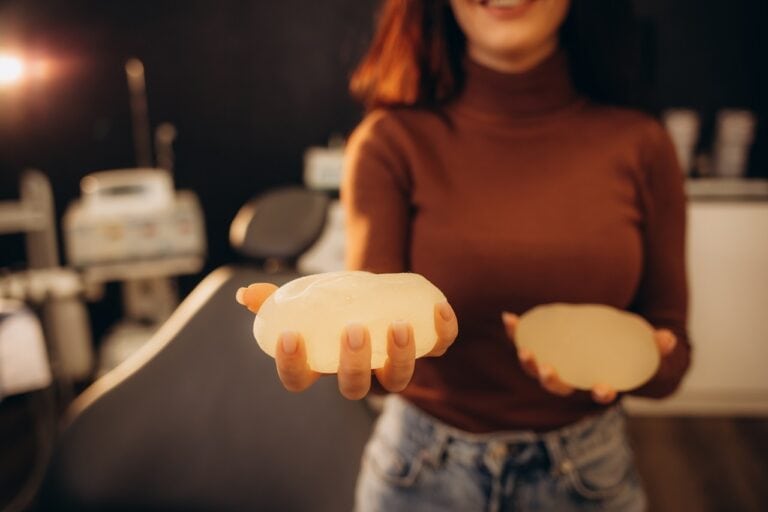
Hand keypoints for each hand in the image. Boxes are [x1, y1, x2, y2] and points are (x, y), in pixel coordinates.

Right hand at [236, 283, 457, 399]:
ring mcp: (394, 365)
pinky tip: (439, 308)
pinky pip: (440, 347)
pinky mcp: (427, 346)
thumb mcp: (303, 302)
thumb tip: (246, 296)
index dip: (292, 365)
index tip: (289, 336)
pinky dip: (443, 331)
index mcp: (324, 365)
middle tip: (353, 331)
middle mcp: (361, 374)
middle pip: (355, 387)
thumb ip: (275, 300)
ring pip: (399, 379)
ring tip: (397, 324)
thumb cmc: (332, 307)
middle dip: (354, 364)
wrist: (375, 296)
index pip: (300, 379)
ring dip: (401, 355)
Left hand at [501, 311, 676, 403]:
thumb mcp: (648, 349)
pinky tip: (509, 318)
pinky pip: (527, 341)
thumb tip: (666, 338)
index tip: (603, 388)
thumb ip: (659, 347)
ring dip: (529, 362)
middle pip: (559, 386)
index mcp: (600, 381)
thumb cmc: (631, 350)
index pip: (600, 393)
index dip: (601, 393)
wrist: (609, 343)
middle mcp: (574, 378)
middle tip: (548, 370)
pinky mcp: (543, 347)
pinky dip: (517, 333)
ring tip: (524, 350)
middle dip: (551, 381)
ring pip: (537, 370)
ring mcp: (556, 364)